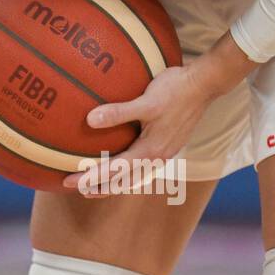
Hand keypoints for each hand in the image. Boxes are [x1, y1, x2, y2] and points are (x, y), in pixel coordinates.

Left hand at [64, 64, 214, 194]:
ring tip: (93, 184)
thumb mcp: (146, 101)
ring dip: (112, 182)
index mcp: (150, 150)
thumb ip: (118, 112)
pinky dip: (125, 171)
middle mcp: (156, 157)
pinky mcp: (165, 145)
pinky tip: (119, 163)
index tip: (70, 183)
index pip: (114, 171)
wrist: (203, 86)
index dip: (91, 178)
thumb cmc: (175, 91)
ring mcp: (163, 153)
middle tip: (73, 188)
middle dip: (99, 187)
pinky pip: (141, 166)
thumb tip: (90, 120)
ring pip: (133, 176)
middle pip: (123, 181)